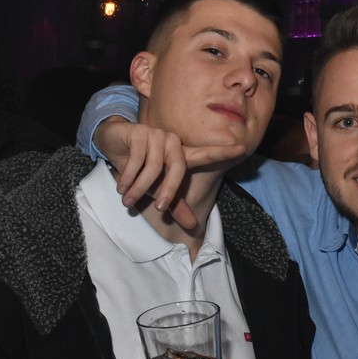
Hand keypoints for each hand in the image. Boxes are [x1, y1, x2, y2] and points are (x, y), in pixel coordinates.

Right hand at [95, 118, 245, 223]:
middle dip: (168, 191)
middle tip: (159, 209)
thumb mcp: (157, 189)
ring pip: (153, 167)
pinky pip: (137, 160)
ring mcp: (158, 135)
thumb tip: (193, 226)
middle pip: (178, 168)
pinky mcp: (140, 132)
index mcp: (181, 156)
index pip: (205, 154)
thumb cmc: (140, 167)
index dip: (223, 152)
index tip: (242, 149)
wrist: (115, 144)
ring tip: (127, 198)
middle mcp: (173, 143)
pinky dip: (129, 177)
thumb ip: (175, 205)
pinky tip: (122, 185)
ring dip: (140, 187)